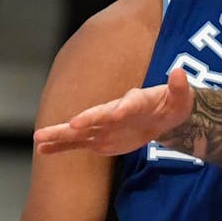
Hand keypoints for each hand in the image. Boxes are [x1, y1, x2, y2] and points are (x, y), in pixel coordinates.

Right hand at [34, 67, 195, 156]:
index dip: (122, 107)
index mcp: (137, 100)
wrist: (162, 117)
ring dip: (62, 133)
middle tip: (73, 124)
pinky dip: (61, 145)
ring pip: (81, 130)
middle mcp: (115, 111)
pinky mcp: (99, 139)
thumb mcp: (182, 98)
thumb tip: (180, 71)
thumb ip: (179, 87)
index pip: (128, 103)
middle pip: (98, 114)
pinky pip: (78, 143)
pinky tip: (42, 149)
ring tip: (39, 138)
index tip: (117, 113)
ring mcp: (105, 125)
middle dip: (87, 119)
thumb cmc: (173, 104)